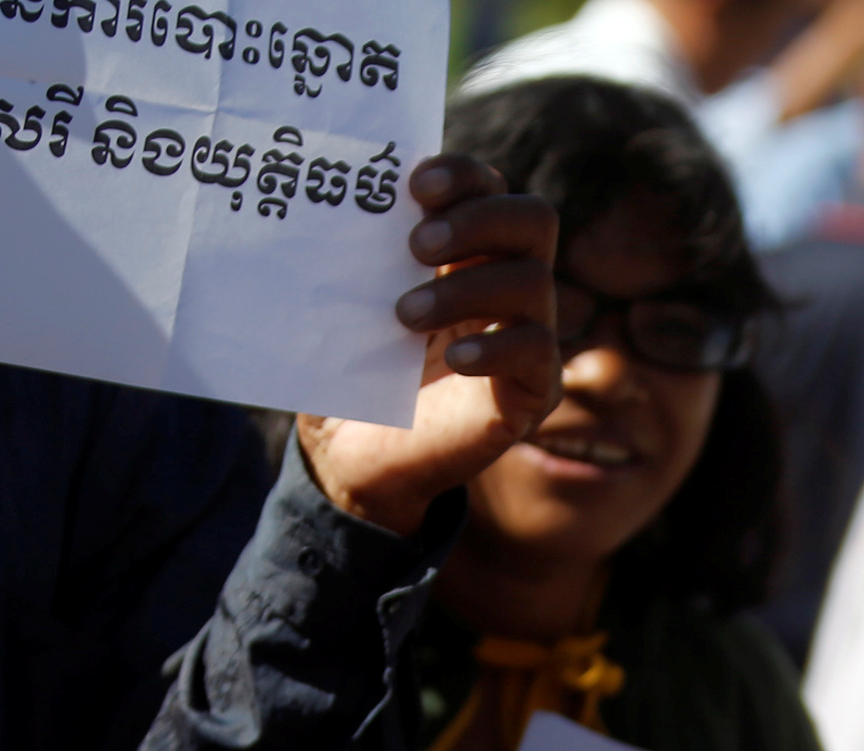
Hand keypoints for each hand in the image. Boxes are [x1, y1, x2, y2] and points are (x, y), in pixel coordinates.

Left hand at [295, 156, 561, 535]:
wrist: (353, 462)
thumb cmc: (348, 374)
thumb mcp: (344, 308)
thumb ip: (353, 257)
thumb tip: (326, 200)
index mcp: (464, 253)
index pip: (488, 187)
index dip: (462, 175)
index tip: (413, 185)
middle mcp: (504, 285)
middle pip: (533, 218)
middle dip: (478, 218)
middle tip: (417, 245)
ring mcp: (525, 337)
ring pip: (534, 282)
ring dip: (468, 288)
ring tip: (405, 315)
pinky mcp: (530, 392)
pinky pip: (537, 352)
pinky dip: (495, 348)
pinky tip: (452, 359)